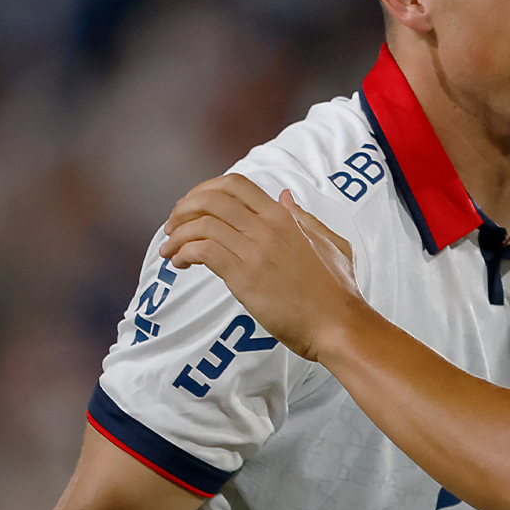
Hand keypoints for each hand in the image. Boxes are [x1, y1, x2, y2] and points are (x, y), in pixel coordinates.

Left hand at [160, 175, 358, 360]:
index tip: (193, 206)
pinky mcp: (245, 277)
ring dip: (178, 234)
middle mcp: (267, 227)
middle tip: (173, 226)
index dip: (206, 190)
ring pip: (202, 224)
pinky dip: (184, 252)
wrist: (339, 324)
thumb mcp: (330, 243)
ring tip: (170, 249)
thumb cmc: (338, 292)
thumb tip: (285, 197)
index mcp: (284, 217)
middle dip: (184, 209)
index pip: (235, 185)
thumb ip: (305, 219)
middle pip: (211, 199)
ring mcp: (255, 251)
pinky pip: (203, 251)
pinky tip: (181, 264)